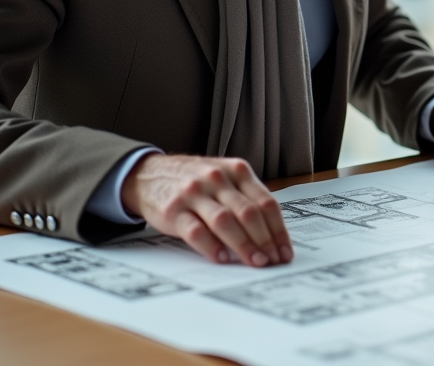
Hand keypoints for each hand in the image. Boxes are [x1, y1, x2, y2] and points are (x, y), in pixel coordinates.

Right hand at [120, 153, 292, 266]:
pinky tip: (222, 258)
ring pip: (225, 221)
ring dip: (244, 245)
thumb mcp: (225, 178)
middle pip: (249, 213)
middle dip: (265, 240)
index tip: (285, 251)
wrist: (148, 174)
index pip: (266, 203)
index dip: (279, 230)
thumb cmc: (195, 181)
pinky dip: (211, 246)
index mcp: (237, 171)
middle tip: (273, 261)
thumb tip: (273, 235)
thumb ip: (246, 198)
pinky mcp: (173, 210)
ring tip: (255, 262)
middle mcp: (218, 179)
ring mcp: (194, 193)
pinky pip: (196, 230)